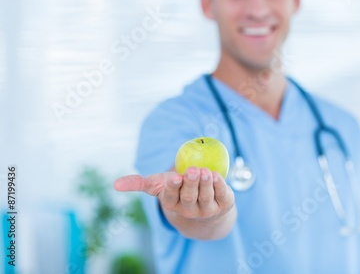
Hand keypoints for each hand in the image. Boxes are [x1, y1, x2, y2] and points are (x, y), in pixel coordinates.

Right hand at [114, 167, 234, 221]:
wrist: (204, 207)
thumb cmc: (178, 190)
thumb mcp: (159, 185)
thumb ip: (139, 183)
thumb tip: (115, 184)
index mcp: (172, 203)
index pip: (171, 197)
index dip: (174, 187)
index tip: (175, 177)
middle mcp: (189, 210)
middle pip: (190, 196)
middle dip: (191, 183)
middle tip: (193, 170)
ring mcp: (207, 210)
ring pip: (206, 196)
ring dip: (206, 184)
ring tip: (206, 171)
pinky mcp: (223, 205)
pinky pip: (222, 195)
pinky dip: (220, 185)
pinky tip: (217, 176)